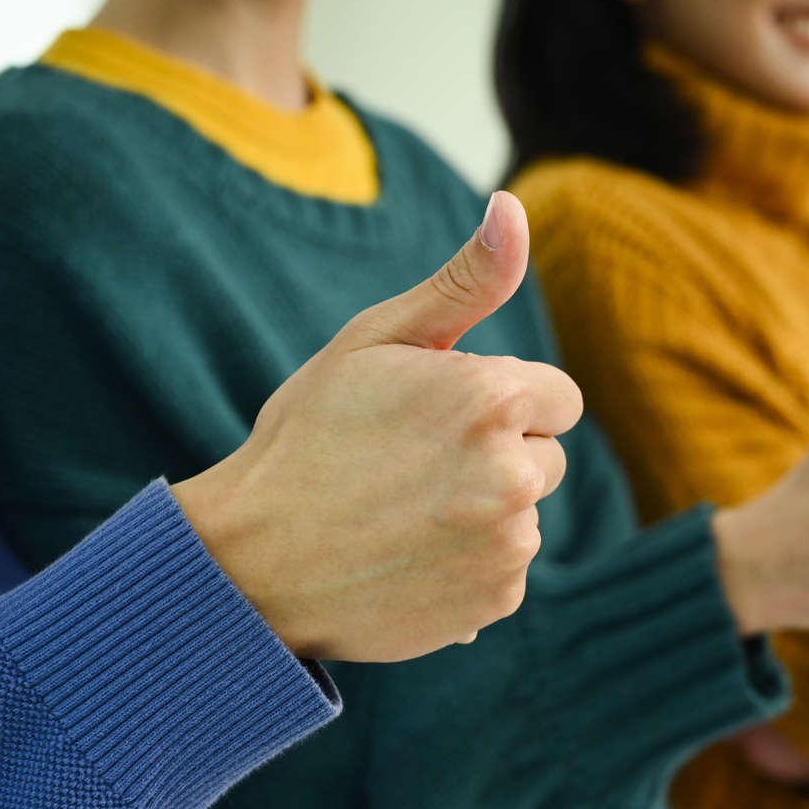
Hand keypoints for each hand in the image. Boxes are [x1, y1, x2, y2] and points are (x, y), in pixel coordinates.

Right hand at [171, 192, 584, 662]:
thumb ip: (464, 279)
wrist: (250, 560)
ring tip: (401, 514)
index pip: (558, 397)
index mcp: (493, 397)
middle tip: (410, 466)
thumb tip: (514, 209)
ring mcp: (508, 544)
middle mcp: (515, 473)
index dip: (501, 401)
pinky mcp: (496, 600)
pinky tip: (406, 557)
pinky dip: (469, 565)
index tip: (441, 416)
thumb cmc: (307, 436)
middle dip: (497, 455)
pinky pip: (506, 570)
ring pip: (525, 515)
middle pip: (547, 457)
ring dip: (484, 511)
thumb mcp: (375, 339)